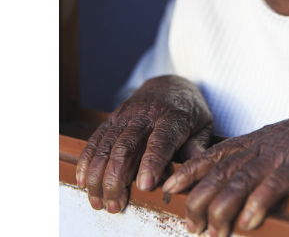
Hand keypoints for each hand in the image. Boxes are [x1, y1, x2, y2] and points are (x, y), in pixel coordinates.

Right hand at [75, 75, 212, 213]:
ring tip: (98, 199)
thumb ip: (198, 149)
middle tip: (115, 203)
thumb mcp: (204, 125)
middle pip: (127, 146)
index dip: (152, 162)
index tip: (145, 185)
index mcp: (173, 117)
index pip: (161, 141)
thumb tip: (195, 175)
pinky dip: (88, 159)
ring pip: (108, 144)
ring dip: (99, 174)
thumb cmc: (189, 110)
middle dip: (117, 177)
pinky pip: (97, 138)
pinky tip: (84, 179)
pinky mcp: (112, 117)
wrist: (169, 84)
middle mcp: (146, 114)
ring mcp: (126, 115)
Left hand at [161, 104, 288, 236]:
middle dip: (199, 198)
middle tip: (189, 224)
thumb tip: (239, 183)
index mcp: (258, 140)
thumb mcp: (286, 146)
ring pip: (241, 180)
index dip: (189, 173)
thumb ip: (262, 160)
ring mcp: (282, 152)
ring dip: (223, 208)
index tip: (167, 189)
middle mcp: (264, 144)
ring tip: (212, 231)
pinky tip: (247, 222)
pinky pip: (276, 185)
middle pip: (221, 171)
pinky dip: (259, 204)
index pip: (214, 155)